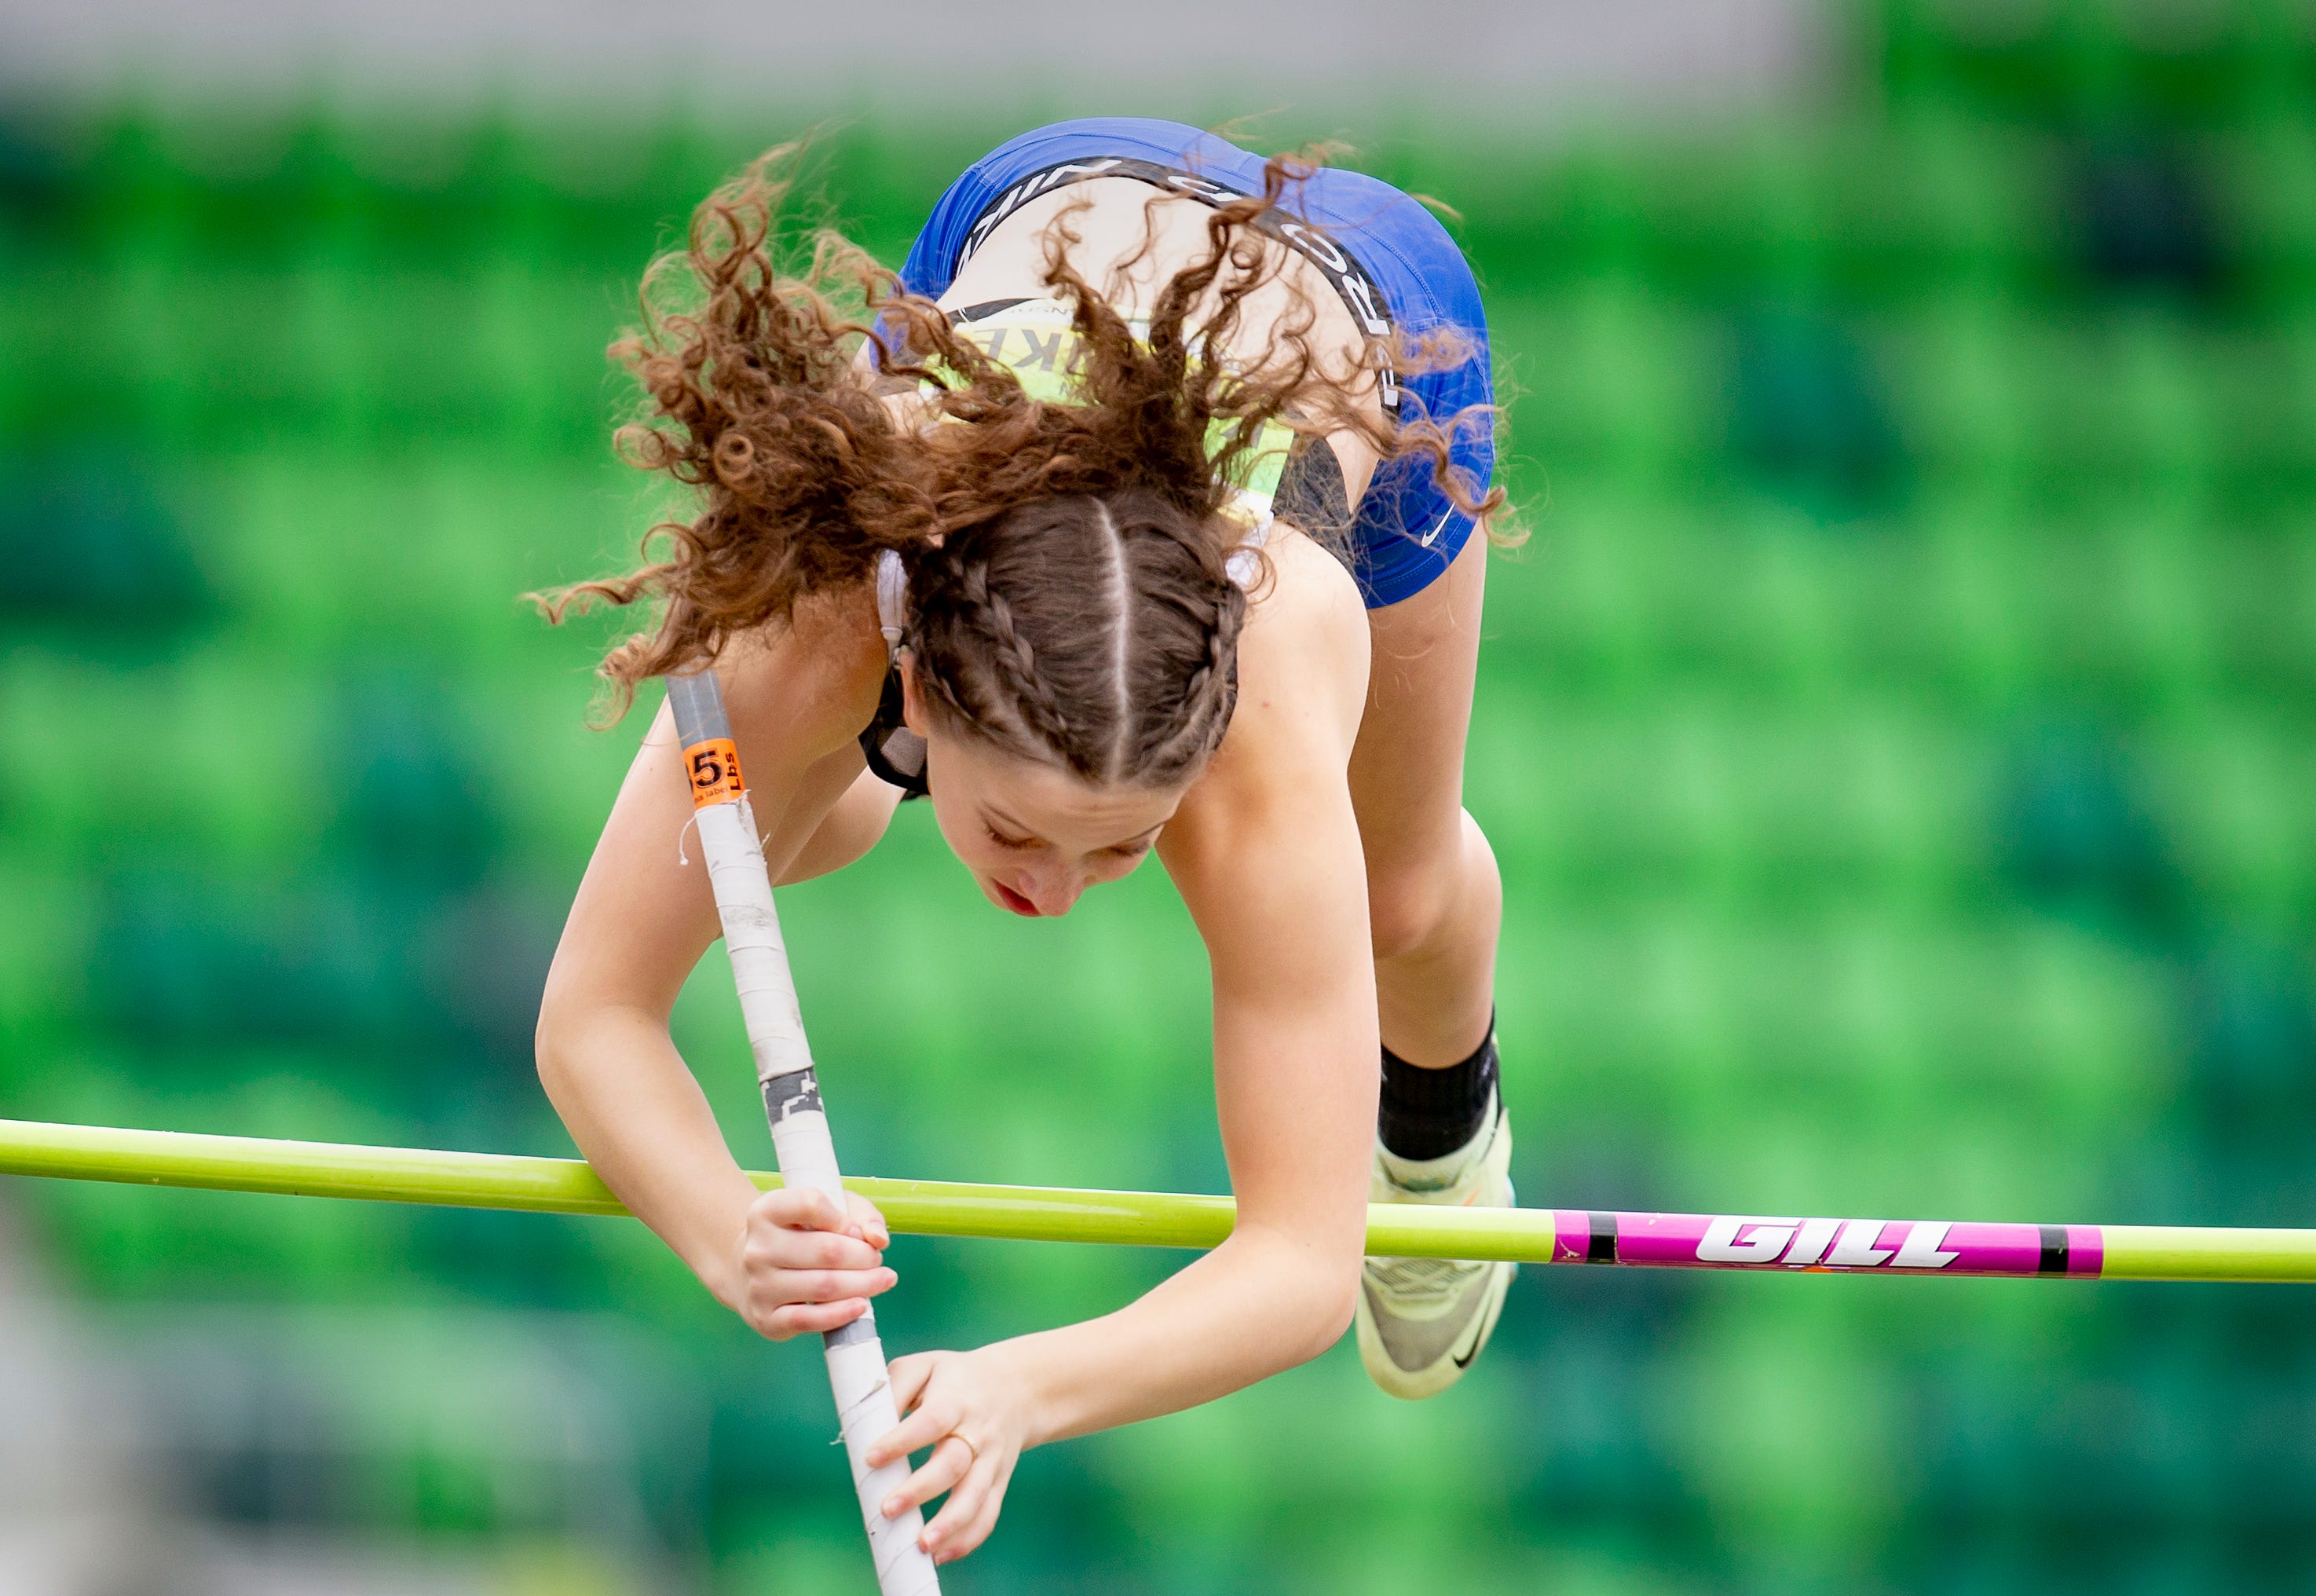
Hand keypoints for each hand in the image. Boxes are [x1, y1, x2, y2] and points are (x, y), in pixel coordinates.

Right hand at [725, 1186, 894, 1340]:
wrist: (753, 1273)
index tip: (856, 1230)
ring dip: (863, 1284)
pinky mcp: (766, 1318)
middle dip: (864, 1256)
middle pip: (827, 1250)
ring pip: (824, 1286)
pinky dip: (841, 1314)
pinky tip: (861, 1305)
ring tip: (882, 1279)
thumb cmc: (800, 1236)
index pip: (811, 1204)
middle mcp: (758, 1248)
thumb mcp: (830, 1210)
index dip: (844, 1218)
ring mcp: (759, 1286)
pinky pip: (809, 1319)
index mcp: (766, 1211)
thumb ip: (862, 1215)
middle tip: (877, 1259)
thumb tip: (878, 1239)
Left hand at [868, 1346, 1034, 1564]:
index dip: (903, 1440)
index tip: (871, 1458)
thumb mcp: (926, 1365)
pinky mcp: (999, 1480)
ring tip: (922, 1544)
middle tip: (887, 1510)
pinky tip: (942, 1554)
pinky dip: (968, 1538)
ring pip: (976, 1495)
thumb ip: (895, 1386)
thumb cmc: (955, 1378)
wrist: (1017, 1388)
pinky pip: (988, 1513)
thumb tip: (865, 1422)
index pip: (932, 1421)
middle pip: (954, 1463)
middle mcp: (977, 1431)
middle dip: (921, 1490)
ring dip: (950, 1524)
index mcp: (956, 1398)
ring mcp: (991, 1459)